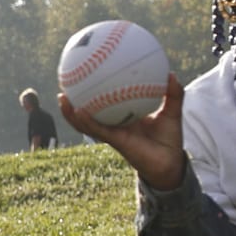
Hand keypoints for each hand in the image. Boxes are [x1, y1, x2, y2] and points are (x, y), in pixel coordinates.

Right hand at [60, 73, 186, 190]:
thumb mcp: (172, 111)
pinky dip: (87, 121)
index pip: (105, 100)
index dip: (95, 89)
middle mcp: (114, 124)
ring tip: (62, 98)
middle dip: (74, 100)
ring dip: (71, 113)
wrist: (170, 163)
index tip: (86, 73)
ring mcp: (112, 133)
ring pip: (85, 123)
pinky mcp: (114, 141)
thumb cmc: (169, 137)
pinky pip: (97, 130)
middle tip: (64, 83)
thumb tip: (171, 73)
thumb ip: (173, 93)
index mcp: (124, 115)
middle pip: (88, 111)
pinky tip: (79, 111)